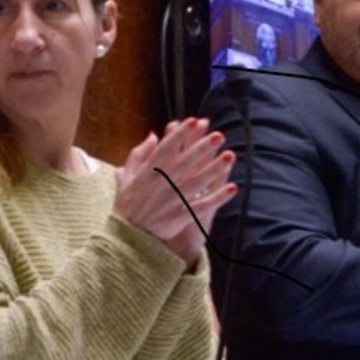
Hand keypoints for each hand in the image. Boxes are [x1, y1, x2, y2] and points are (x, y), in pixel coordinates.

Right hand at [114, 118, 237, 265]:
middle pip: (185, 163)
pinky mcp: (181, 217)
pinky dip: (218, 197)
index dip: (180, 134)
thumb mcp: (126, 178)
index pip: (166, 149)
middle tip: (219, 135)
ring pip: (197, 182)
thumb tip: (152, 135)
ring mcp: (172, 201)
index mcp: (148, 173)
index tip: (193, 120)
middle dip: (202, 148)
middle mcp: (161, 185)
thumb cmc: (127, 206)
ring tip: (230, 156)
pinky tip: (233, 188)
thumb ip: (138, 155)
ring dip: (215, 169)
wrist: (126, 239)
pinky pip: (203, 206)